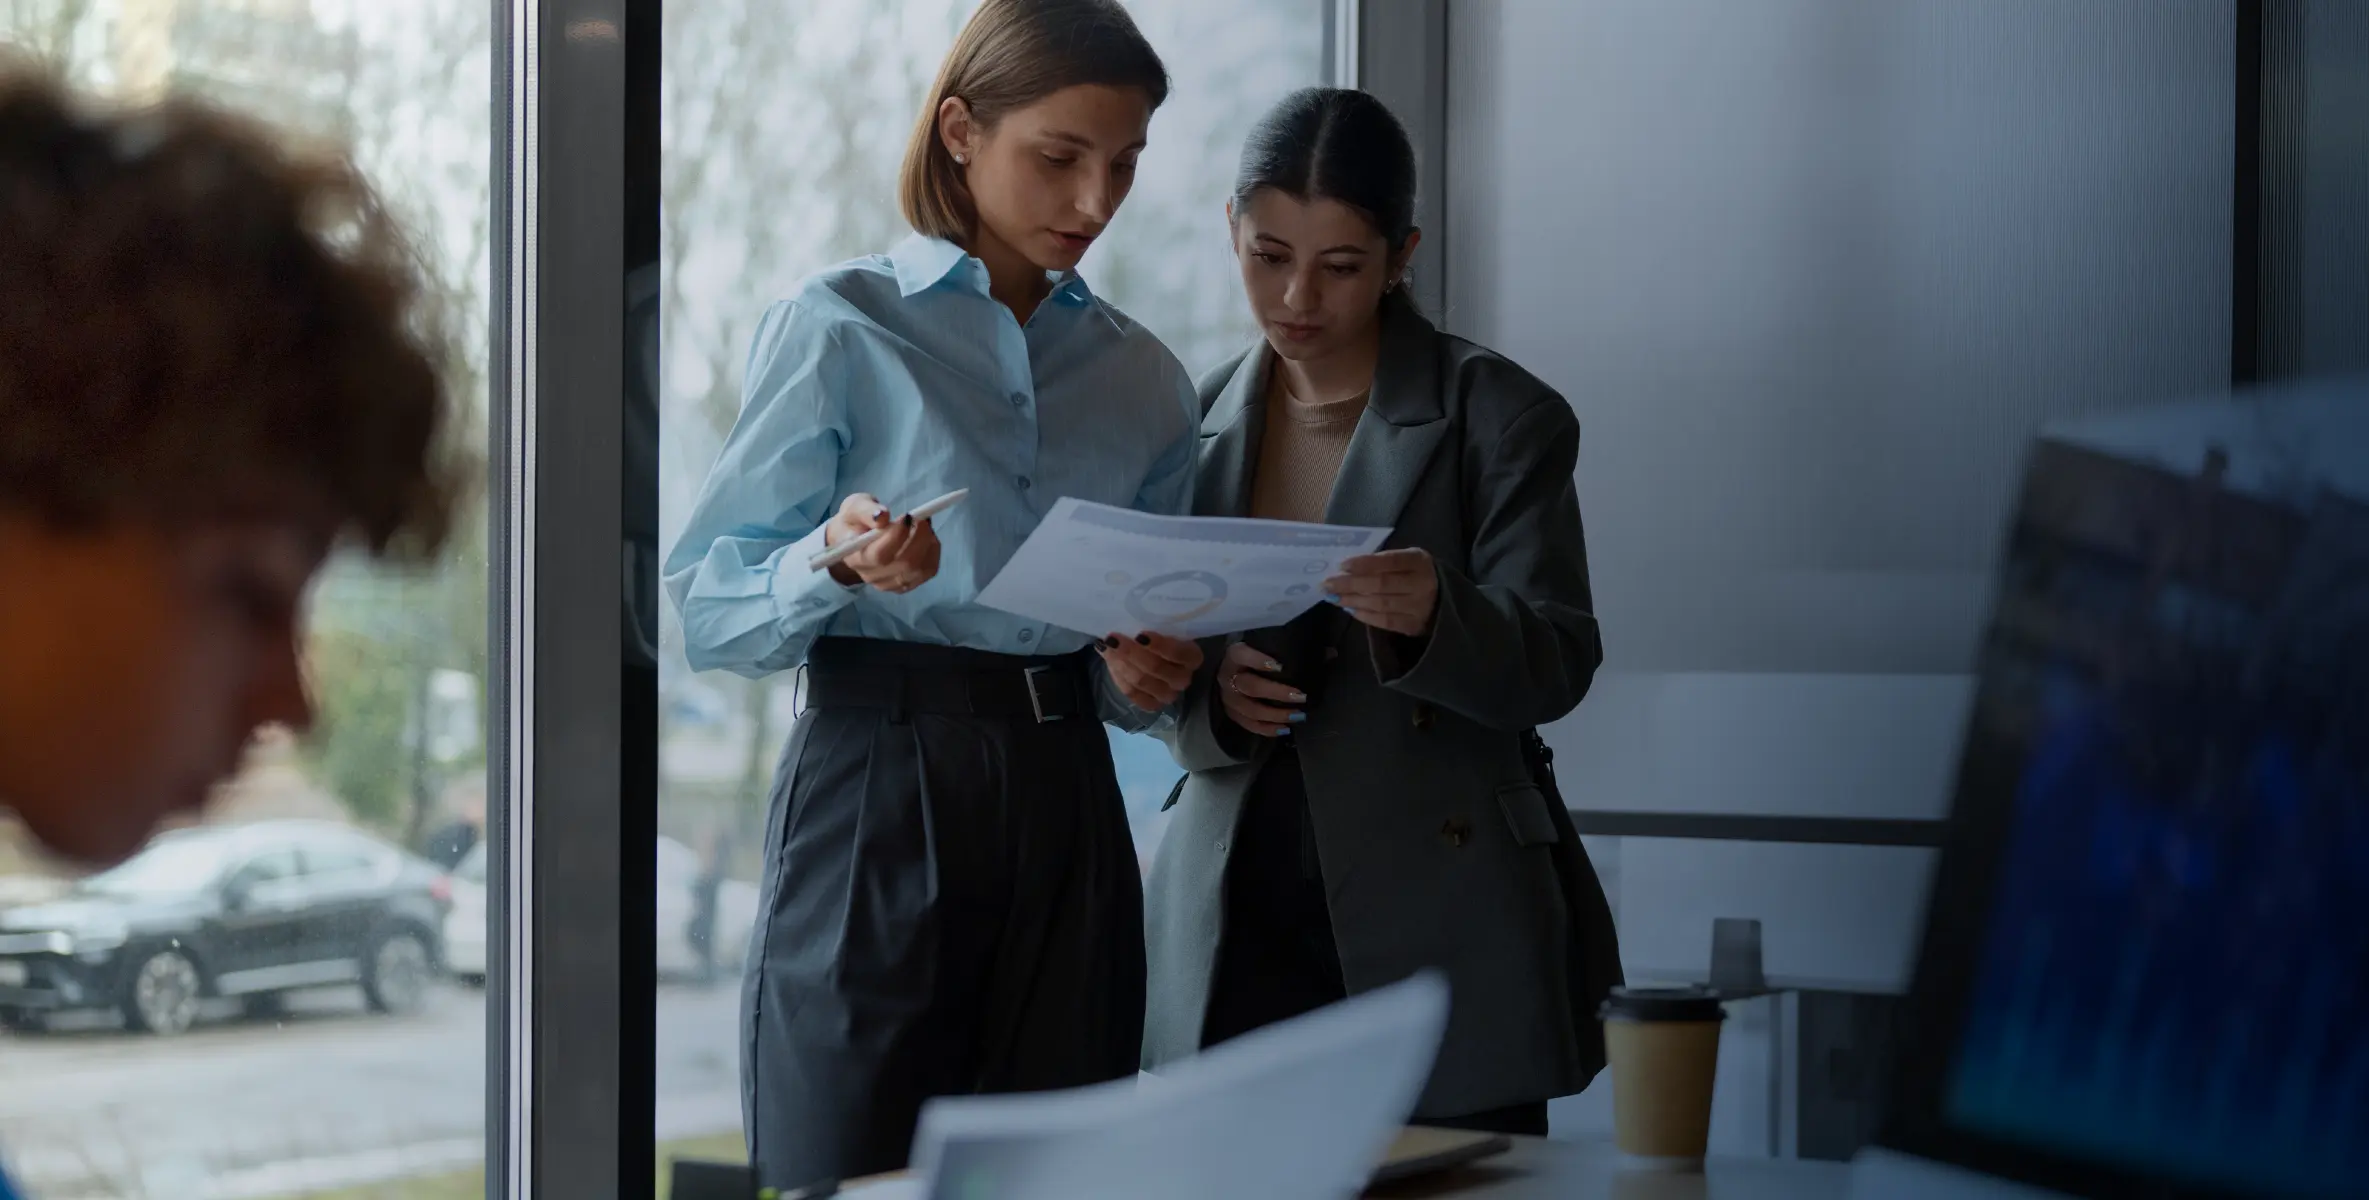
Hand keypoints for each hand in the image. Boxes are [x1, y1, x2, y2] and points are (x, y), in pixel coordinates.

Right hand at [822, 492, 940, 592]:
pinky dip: (933, 552)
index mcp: (855, 557)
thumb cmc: (855, 521)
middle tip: (922, 518)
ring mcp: (889, 583)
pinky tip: (927, 538)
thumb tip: (882, 516)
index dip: (897, 537)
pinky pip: (928, 571)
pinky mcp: (905, 584)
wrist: (855, 539)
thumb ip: (866, 511)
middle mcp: (871, 575)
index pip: (879, 556)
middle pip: (904, 564)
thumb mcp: (854, 507)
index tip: (907, 516)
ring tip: (923, 525)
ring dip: (928, 544)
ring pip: (919, 569)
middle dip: (919, 538)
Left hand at [1098, 631, 1203, 712]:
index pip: (1179, 653)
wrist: (1149, 657)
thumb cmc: (1155, 638)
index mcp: (1192, 657)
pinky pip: (1132, 692)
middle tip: (1113, 639)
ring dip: (1121, 663)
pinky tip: (1111, 662)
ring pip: (1141, 681)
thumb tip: (1125, 620)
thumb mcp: (1158, 629)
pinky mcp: (1152, 704)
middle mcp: (1183, 678)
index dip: (1159, 645)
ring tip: (1107, 647)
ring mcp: (1168, 694)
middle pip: (1156, 668)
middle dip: (1131, 652)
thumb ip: (1150, 626)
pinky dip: (1119, 676)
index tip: (1139, 635)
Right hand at [1216, 641, 1304, 737]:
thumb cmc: (1254, 654)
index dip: (1258, 660)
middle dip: (1277, 693)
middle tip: (1301, 696)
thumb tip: (1331, 653)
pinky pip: (1249, 725)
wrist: (1231, 668)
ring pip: (1250, 710)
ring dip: (1276, 715)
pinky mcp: (1232, 714)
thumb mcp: (1269, 647)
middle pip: (1250, 686)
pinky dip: (1267, 729)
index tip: (1280, 666)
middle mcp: (1227, 676)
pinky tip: (1285, 729)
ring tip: (1298, 715)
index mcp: (1234, 655)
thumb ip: (1298, 648)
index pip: (1242, 655)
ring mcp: (1228, 698)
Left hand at [1324, 548, 1438, 636]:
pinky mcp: (1414, 626)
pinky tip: (1349, 609)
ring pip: (1380, 604)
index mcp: (1419, 561)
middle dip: (1351, 584)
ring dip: (1353, 600)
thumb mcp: (1408, 559)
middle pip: (1381, 584)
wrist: (1445, 600)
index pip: (1390, 561)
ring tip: (1333, 597)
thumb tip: (1346, 568)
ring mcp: (1419, 607)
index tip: (1342, 565)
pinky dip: (1365, 615)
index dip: (1365, 564)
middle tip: (1327, 584)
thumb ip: (1384, 561)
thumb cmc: (1417, 574)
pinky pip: (1385, 621)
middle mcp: (1422, 584)